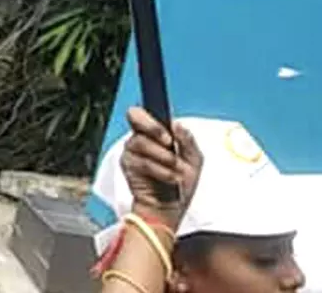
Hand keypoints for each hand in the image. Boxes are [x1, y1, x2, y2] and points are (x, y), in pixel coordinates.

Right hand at [122, 106, 200, 230]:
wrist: (169, 208)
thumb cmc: (180, 183)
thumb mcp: (193, 161)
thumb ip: (187, 141)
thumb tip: (177, 125)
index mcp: (154, 134)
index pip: (142, 113)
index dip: (152, 116)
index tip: (169, 130)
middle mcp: (139, 139)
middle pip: (135, 118)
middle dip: (154, 129)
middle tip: (169, 143)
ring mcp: (131, 152)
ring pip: (141, 142)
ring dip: (163, 155)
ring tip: (176, 168)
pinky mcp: (127, 166)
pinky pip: (143, 162)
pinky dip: (160, 170)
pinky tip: (171, 178)